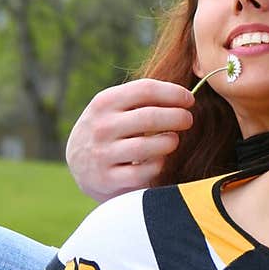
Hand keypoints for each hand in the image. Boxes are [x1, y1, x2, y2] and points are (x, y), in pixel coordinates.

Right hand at [65, 78, 195, 202]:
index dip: (174, 93)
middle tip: (187, 120)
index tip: (189, 100)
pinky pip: (145, 172)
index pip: (146, 90)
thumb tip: (184, 96)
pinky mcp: (108, 179)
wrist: (79, 163)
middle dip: (178, 117)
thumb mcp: (114, 108)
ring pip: (149, 146)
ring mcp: (103, 154)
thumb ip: (141, 98)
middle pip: (151, 117)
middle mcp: (101, 126)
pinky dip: (158, 165)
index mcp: (104, 102)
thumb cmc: (110, 129)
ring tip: (173, 139)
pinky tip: (159, 160)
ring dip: (170, 141)